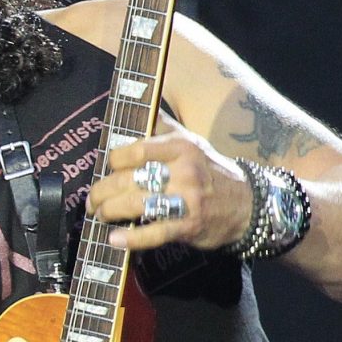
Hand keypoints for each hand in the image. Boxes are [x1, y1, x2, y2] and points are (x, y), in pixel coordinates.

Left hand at [92, 121, 255, 253]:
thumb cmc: (209, 170)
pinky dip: (130, 238)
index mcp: (181, 147)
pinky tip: (114, 239)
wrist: (247, 204)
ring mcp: (187, 200)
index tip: (107, 169)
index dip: (113, 161)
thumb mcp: (192, 141)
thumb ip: (164, 127)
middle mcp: (184, 171)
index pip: (135, 151)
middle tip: (93, 200)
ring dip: (109, 212)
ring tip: (100, 216)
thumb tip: (142, 102)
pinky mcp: (188, 226)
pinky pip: (153, 233)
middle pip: (127, 180)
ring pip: (135, 205)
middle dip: (101, 192)